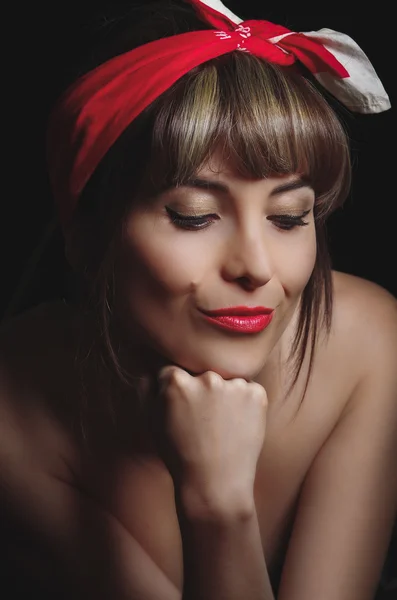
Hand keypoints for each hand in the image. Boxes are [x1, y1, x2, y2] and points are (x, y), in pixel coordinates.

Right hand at [154, 366, 267, 518]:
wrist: (215, 485)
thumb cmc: (179, 454)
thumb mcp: (151, 420)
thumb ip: (147, 387)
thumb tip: (150, 367)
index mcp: (176, 381)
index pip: (173, 370)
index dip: (175, 390)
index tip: (181, 407)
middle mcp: (206, 377)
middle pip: (201, 372)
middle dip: (200, 390)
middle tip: (202, 419)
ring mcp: (234, 385)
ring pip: (226, 380)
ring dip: (223, 394)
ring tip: (220, 424)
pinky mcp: (256, 394)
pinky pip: (248, 389)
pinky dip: (244, 402)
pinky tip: (236, 424)